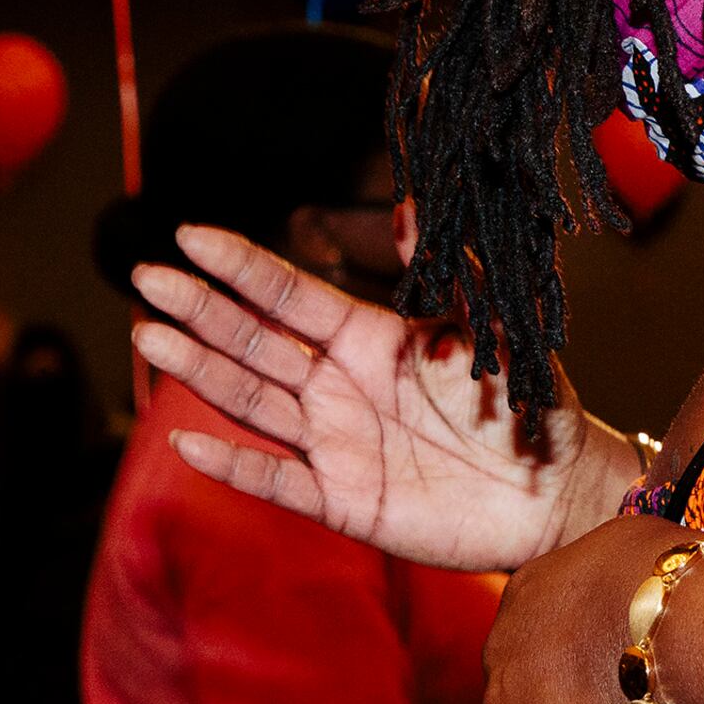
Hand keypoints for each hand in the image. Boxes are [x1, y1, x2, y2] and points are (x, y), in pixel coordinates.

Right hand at [134, 226, 637, 572]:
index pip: (288, 296)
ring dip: (201, 372)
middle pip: (254, 343)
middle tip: (147, 278)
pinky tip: (186, 440)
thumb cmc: (527, 402)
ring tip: (150, 336)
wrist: (556, 488)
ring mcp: (335, 444)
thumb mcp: (489, 326)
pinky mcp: (344, 502)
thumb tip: (411, 201)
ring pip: (252, 403)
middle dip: (200, 311)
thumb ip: (445, 270)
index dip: (241, 267)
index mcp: (367, 339)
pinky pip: (277, 480)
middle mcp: (339, 387)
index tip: (189, 235)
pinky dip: (234, 464)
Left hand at [486, 521, 694, 703]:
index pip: (542, 629)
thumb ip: (607, 572)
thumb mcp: (628, 546)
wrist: (678, 638)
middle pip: (529, 689)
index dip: (583, 649)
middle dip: (572, 699)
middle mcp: (499, 655)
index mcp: (525, 594)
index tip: (621, 657)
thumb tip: (630, 579)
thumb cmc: (669, 584)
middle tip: (629, 702)